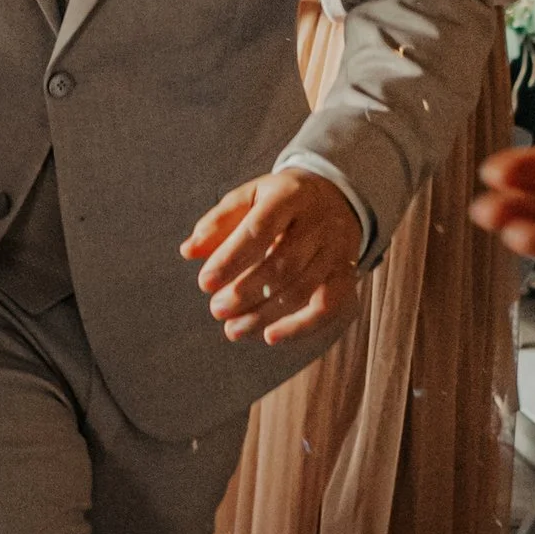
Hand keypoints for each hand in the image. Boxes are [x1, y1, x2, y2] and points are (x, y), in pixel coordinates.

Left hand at [183, 168, 361, 345]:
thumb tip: (188, 251)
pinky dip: (299, 327)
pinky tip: (270, 337)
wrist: (335, 197)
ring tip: (233, 330)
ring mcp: (336, 250)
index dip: (231, 259)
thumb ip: (217, 223)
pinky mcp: (346, 274)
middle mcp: (318, 222)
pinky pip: (327, 307)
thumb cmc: (279, 201)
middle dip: (246, 292)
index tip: (205, 283)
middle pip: (283, 264)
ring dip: (264, 315)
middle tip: (216, 310)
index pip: (259, 229)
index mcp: (289, 196)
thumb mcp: (249, 198)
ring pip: (302, 290)